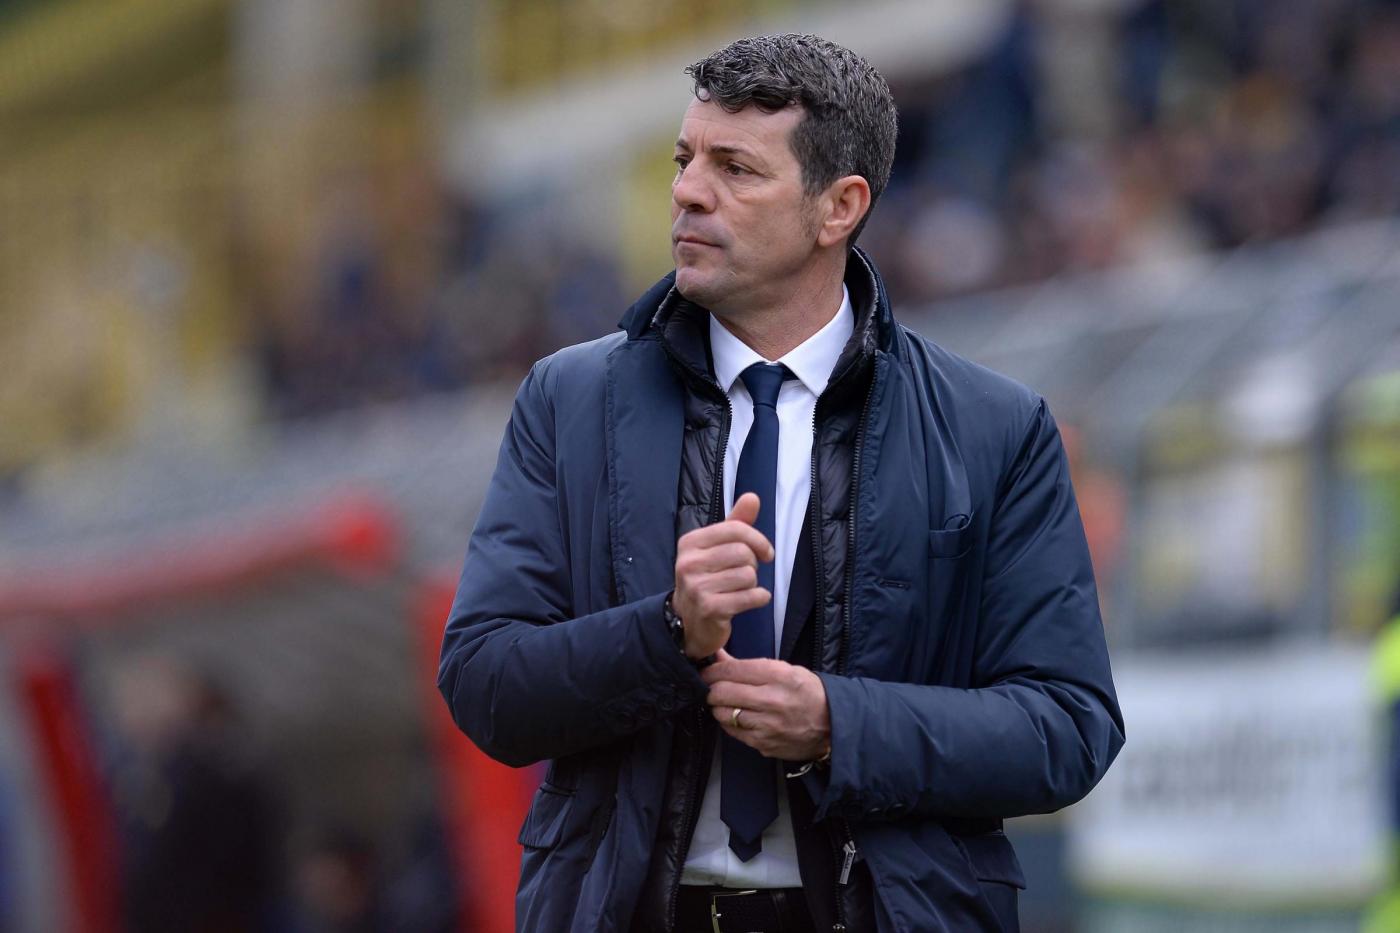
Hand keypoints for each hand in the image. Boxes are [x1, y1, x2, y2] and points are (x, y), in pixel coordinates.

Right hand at [672, 493, 773, 659]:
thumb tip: (752, 497)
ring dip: (753, 584)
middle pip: (743, 553)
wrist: (689, 622)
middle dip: (753, 564)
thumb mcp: (717, 548)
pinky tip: (750, 600)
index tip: (765, 552)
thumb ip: (736, 523)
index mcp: (690, 542)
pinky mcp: (709, 608)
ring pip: (748, 575)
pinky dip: (758, 598)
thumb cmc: (708, 579)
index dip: (758, 539)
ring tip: (741, 589)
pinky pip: (750, 597)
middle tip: (745, 574)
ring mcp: (696, 587)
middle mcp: (689, 563)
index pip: (735, 529)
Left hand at [702, 649, 831, 761]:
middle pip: (721, 692)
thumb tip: (718, 657)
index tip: (706, 671)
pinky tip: (737, 717)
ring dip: (718, 707)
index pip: (731, 670)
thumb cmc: (808, 692)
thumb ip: (749, 665)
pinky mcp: (763, 744)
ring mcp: (766, 725)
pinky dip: (729, 723)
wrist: (833, 725)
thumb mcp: (784, 669)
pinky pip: (732, 731)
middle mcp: (771, 700)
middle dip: (710, 688)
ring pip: (722, 713)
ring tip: (724, 702)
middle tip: (710, 687)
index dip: (712, 670)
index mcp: (778, 676)